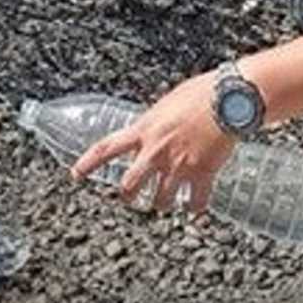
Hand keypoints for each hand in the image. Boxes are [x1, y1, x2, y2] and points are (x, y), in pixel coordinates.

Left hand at [70, 72, 235, 214]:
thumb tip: (148, 133)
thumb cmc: (198, 94)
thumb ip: (153, 124)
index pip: (107, 148)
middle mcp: (156, 151)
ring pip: (160, 202)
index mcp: (144, 130)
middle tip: (132, 198)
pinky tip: (195, 207)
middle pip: (129, 186)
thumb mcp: (165, 105)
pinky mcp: (202, 174)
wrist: (227, 99)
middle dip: (129, 196)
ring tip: (166, 201)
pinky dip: (195, 209)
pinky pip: (194, 204)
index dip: (88, 163)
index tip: (75, 174)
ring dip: (162, 204)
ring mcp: (178, 165)